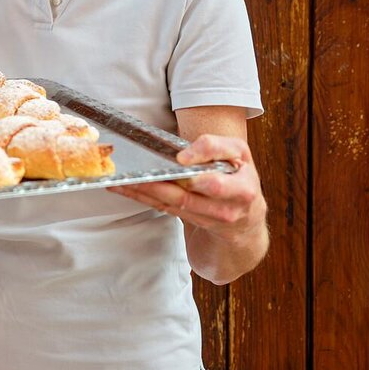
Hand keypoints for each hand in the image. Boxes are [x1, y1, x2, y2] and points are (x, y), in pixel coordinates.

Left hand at [108, 134, 266, 243]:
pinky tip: (124, 188)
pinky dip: (143, 197)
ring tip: (122, 179)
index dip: (201, 161)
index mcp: (242, 185)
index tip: (181, 157)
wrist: (246, 222)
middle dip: (161, 185)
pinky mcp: (192, 220)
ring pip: (173, 202)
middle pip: (190, 195)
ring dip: (144, 190)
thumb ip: (216, 147)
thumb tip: (185, 155)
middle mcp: (227, 205)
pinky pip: (165, 208)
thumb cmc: (238, 178)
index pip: (220, 172)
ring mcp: (209, 217)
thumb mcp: (237, 154)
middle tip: (137, 173)